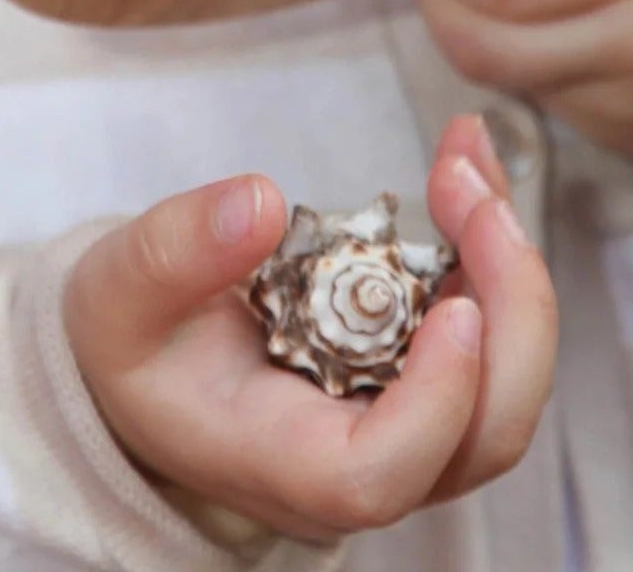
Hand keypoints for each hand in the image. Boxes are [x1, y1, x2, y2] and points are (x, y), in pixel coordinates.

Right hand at [64, 116, 556, 543]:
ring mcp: (407, 422)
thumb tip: (261, 201)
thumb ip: (176, 250)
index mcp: (284, 462)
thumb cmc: (136, 343)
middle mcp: (363, 460)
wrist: (154, 361)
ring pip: (507, 378)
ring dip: (510, 262)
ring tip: (465, 156)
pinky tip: (461, 164)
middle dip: (511, 306)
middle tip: (472, 190)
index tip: (453, 307)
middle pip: (485, 432)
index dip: (438, 403)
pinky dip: (490, 243)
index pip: (382, 475)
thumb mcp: (120, 292)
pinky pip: (491, 325)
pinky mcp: (425, 370)